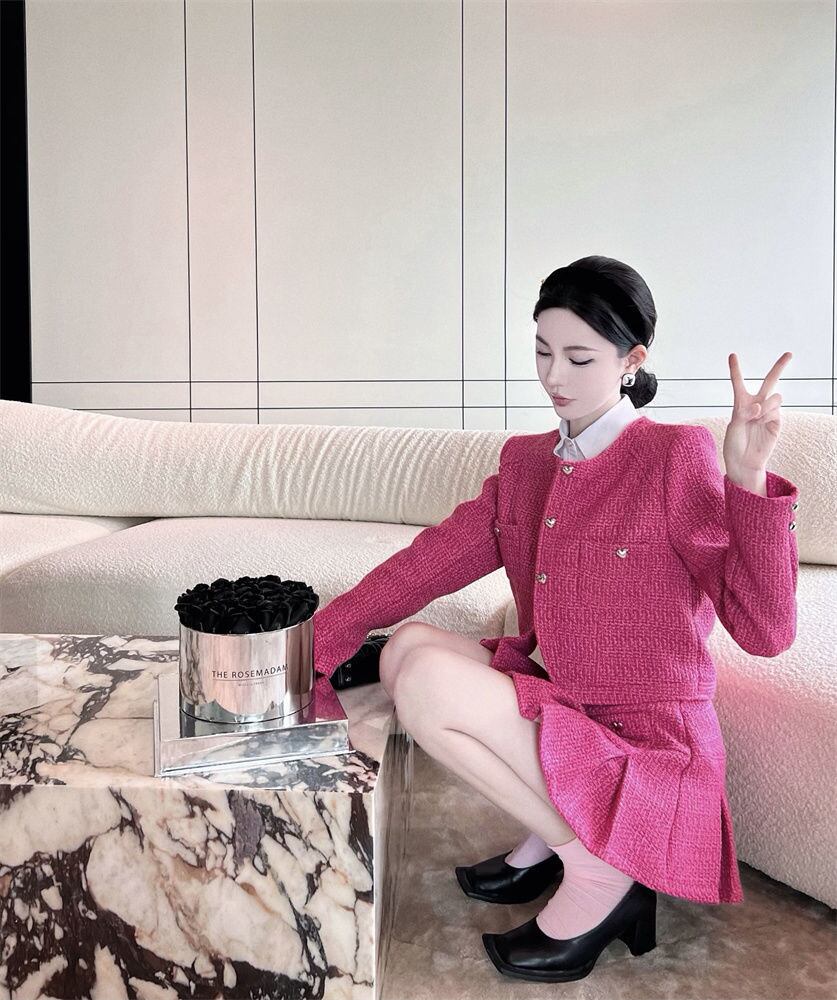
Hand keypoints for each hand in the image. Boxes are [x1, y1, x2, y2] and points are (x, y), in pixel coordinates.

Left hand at [723, 352, 791, 487]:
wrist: (744, 461)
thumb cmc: (734, 444)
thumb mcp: (733, 426)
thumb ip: (745, 412)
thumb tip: (760, 406)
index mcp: (741, 403)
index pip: (739, 383)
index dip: (735, 369)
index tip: (732, 355)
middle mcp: (756, 404)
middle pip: (770, 381)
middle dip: (780, 366)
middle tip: (789, 353)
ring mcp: (768, 412)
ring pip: (774, 396)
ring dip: (766, 404)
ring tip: (757, 417)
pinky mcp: (777, 421)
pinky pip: (776, 410)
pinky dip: (768, 415)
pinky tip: (762, 424)